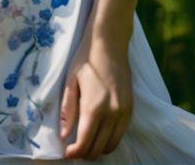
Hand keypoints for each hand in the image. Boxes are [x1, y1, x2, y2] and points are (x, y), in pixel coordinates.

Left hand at [60, 25, 132, 159]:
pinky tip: (99, 133)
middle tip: (74, 148)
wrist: (110, 41)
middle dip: (85, 153)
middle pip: (98, 148)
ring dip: (98, 149)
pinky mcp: (131, 107)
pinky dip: (110, 139)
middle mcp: (112, 113)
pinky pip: (121, 133)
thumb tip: (64, 135)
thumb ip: (67, 110)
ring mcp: (124, 111)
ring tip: (86, 143)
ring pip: (112, 144)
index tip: (66, 152)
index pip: (85, 143)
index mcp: (94, 107)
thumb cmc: (86, 58)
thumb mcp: (71, 81)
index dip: (74, 152)